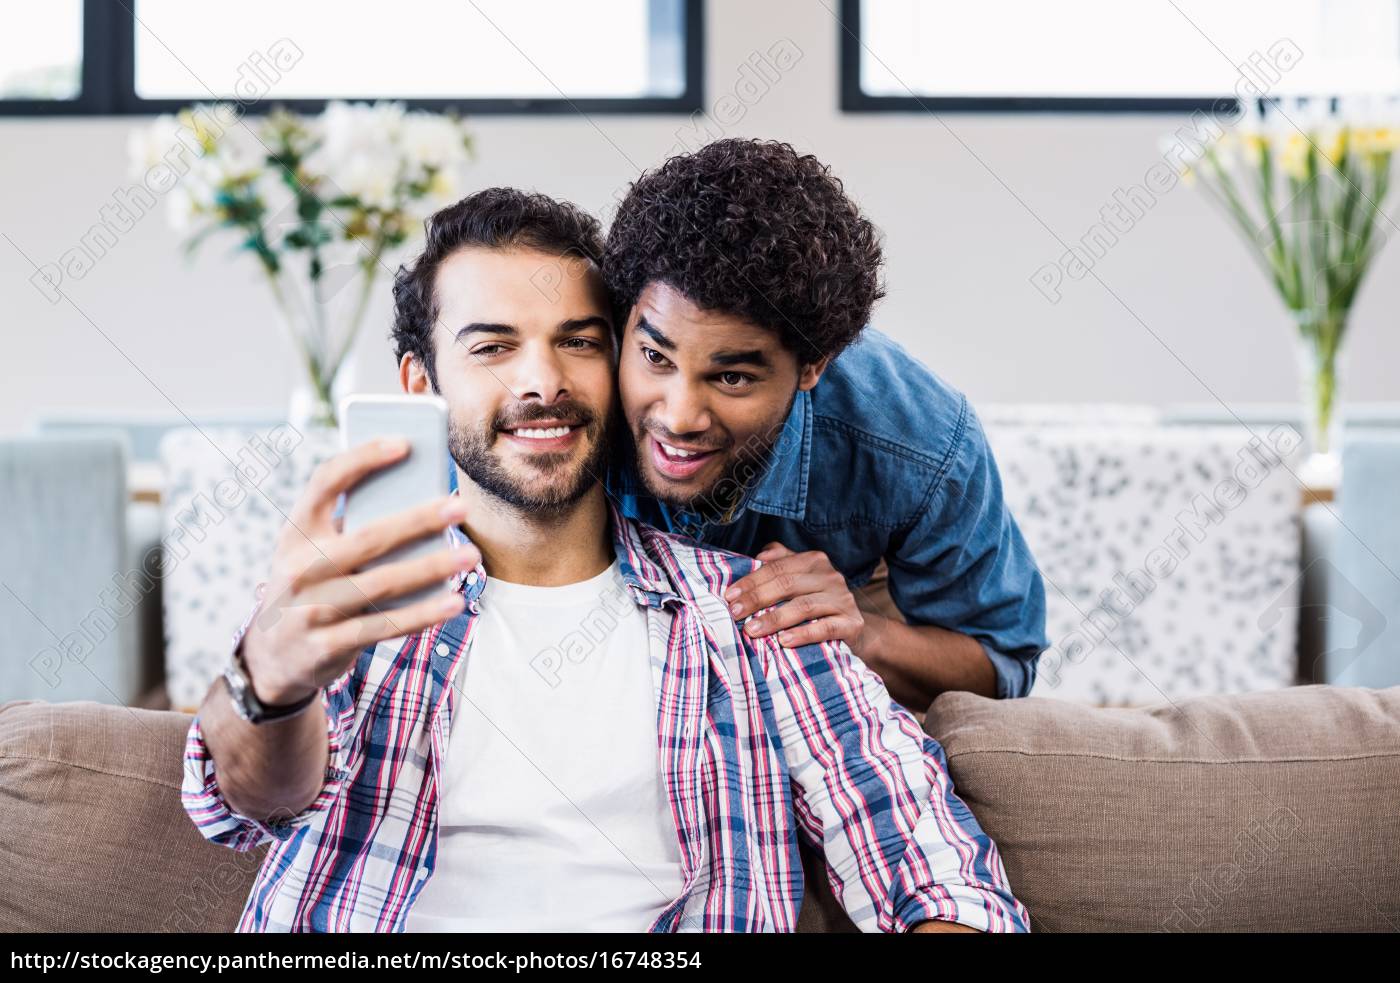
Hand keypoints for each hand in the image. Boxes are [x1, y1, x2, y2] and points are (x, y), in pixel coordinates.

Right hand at [240, 438, 480, 705]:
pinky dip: (422, 614)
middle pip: (368, 537)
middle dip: (418, 520)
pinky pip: (384, 626)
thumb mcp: (315, 551)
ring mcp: (311, 608)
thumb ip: (354, 527)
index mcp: (297, 531)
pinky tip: (454, 602)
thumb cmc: (312, 586)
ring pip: (382, 584)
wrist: (273, 657)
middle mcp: (299, 567)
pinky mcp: (327, 644)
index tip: (404, 444)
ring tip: (471, 556)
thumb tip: (423, 501)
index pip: (326, 482)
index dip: (363, 459)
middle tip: (459, 508)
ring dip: (432, 569)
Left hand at [723, 542, 865, 651]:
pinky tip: (783, 641)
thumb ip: (780, 562)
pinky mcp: (851, 623)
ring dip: (774, 619)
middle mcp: (830, 576)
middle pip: (787, 584)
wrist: (853, 628)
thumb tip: (758, 556)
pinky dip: (803, 634)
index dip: (751, 581)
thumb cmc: (817, 602)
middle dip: (757, 599)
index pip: (777, 568)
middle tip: (735, 613)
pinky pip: (825, 628)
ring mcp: (843, 599)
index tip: (730, 596)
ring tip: (752, 630)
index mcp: (814, 561)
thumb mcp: (800, 579)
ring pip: (804, 606)